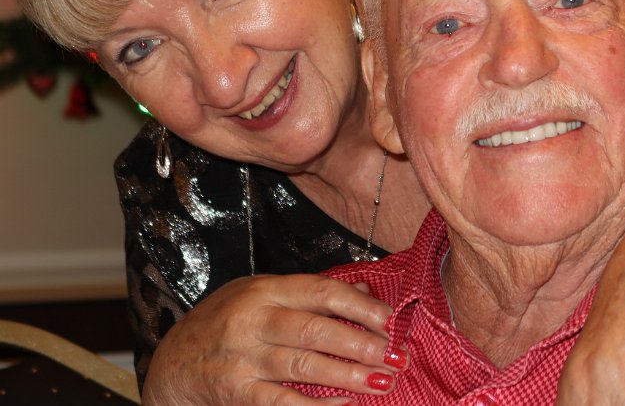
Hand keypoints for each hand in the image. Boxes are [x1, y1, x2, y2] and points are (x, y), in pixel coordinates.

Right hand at [142, 273, 403, 405]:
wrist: (171, 363)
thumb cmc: (227, 323)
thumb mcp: (262, 295)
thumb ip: (311, 294)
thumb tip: (366, 293)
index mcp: (265, 289)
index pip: (320, 291)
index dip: (360, 306)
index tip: (391, 320)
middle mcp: (252, 320)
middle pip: (315, 330)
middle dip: (361, 344)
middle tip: (394, 356)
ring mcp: (241, 358)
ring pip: (303, 366)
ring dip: (348, 376)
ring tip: (381, 383)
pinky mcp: (234, 392)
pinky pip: (280, 401)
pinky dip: (315, 405)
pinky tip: (343, 404)